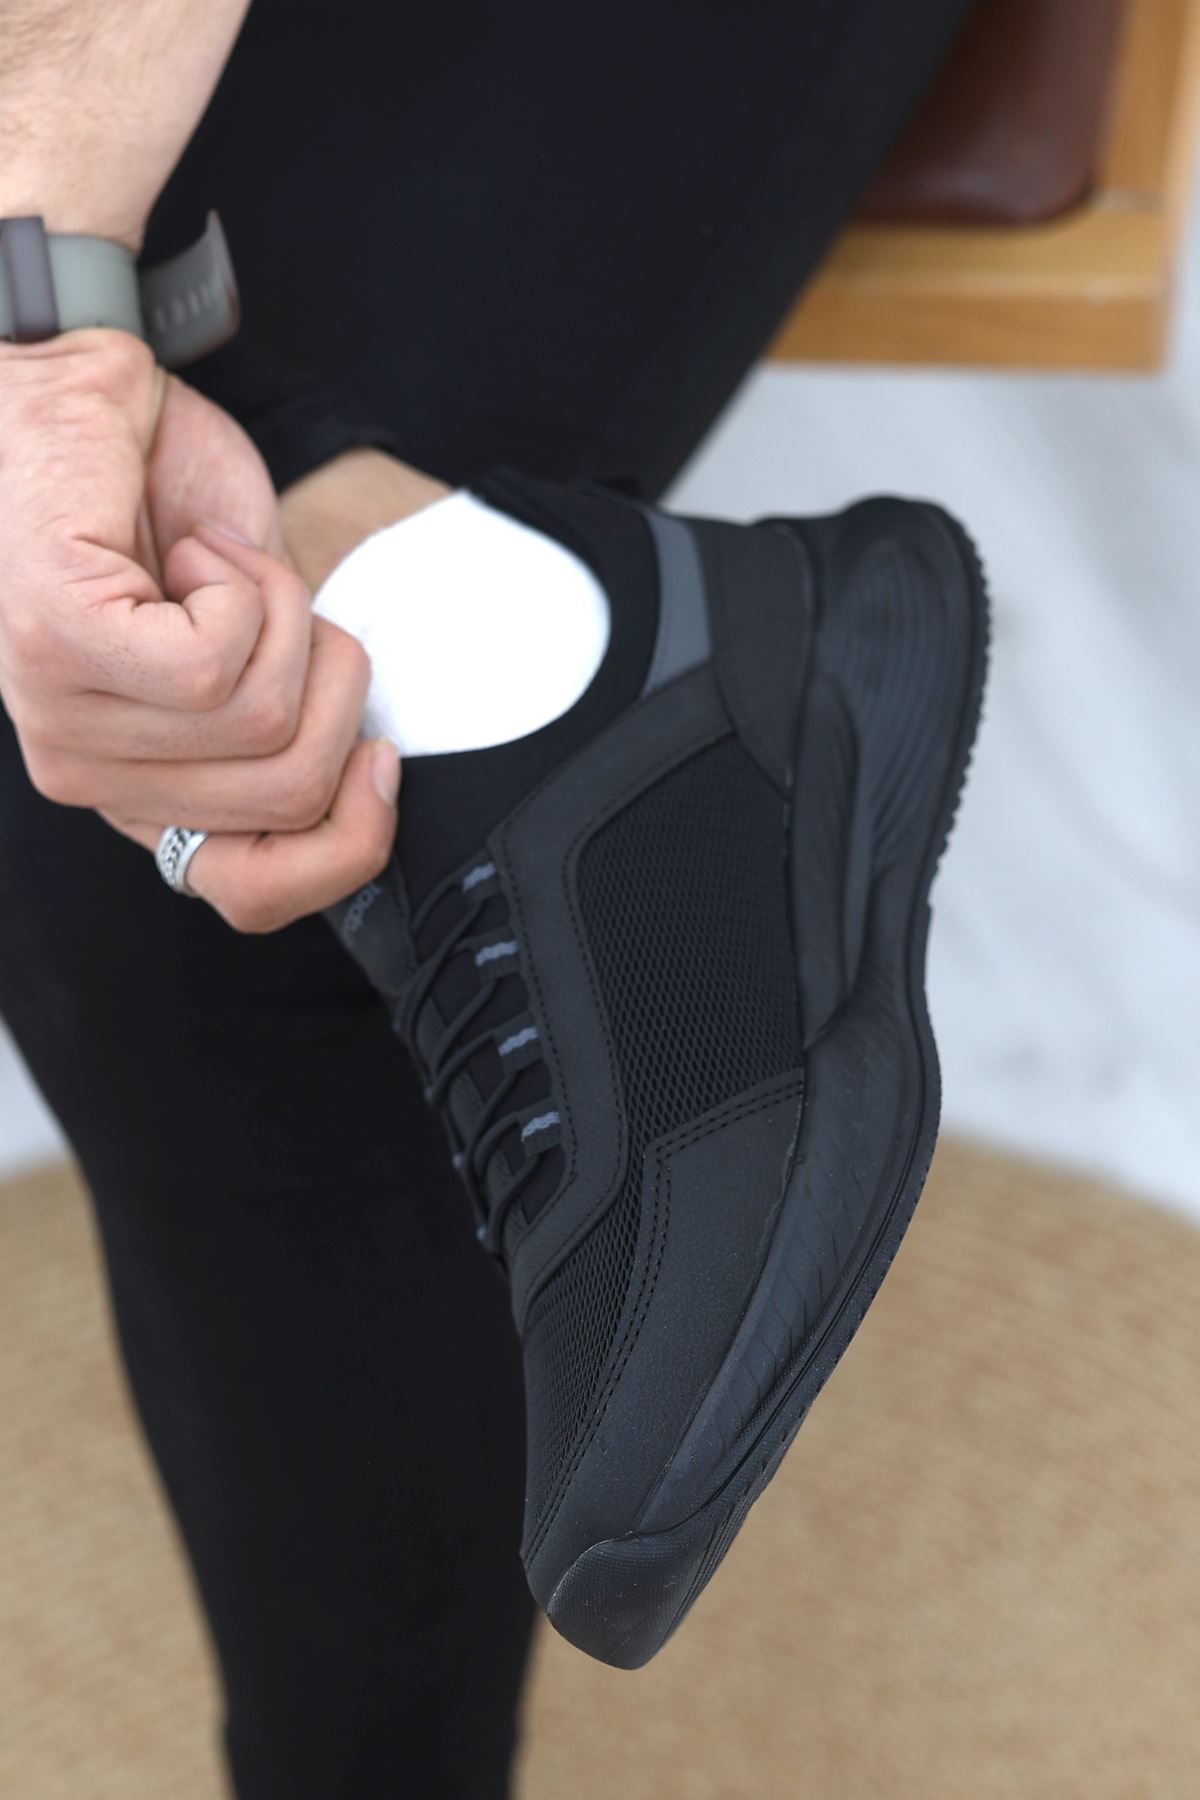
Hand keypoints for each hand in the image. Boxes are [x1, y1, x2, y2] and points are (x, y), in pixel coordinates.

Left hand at [0, 329, 398, 927]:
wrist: (88, 389)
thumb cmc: (171, 503)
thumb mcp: (261, 641)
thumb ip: (285, 729)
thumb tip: (370, 784)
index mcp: (136, 791)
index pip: (254, 893)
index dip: (351, 845)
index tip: (380, 759)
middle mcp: (86, 776)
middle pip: (292, 791)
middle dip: (330, 678)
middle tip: (269, 599)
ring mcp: (59, 714)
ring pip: (263, 718)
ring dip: (281, 610)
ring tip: (217, 560)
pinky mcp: (59, 641)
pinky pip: (215, 664)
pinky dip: (245, 585)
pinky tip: (193, 551)